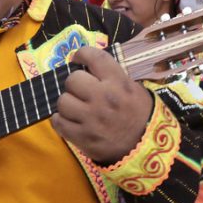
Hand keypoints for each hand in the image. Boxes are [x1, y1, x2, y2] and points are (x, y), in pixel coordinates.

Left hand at [51, 47, 152, 161]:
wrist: (144, 148)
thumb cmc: (140, 115)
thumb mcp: (134, 89)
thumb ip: (112, 76)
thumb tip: (88, 67)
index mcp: (119, 83)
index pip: (94, 58)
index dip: (82, 54)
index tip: (78, 59)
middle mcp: (103, 98)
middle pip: (72, 80)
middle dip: (75, 84)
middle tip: (81, 91)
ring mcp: (91, 118)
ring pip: (63, 101)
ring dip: (67, 104)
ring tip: (77, 108)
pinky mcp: (82, 137)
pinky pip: (58, 121)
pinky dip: (61, 120)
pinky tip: (70, 121)